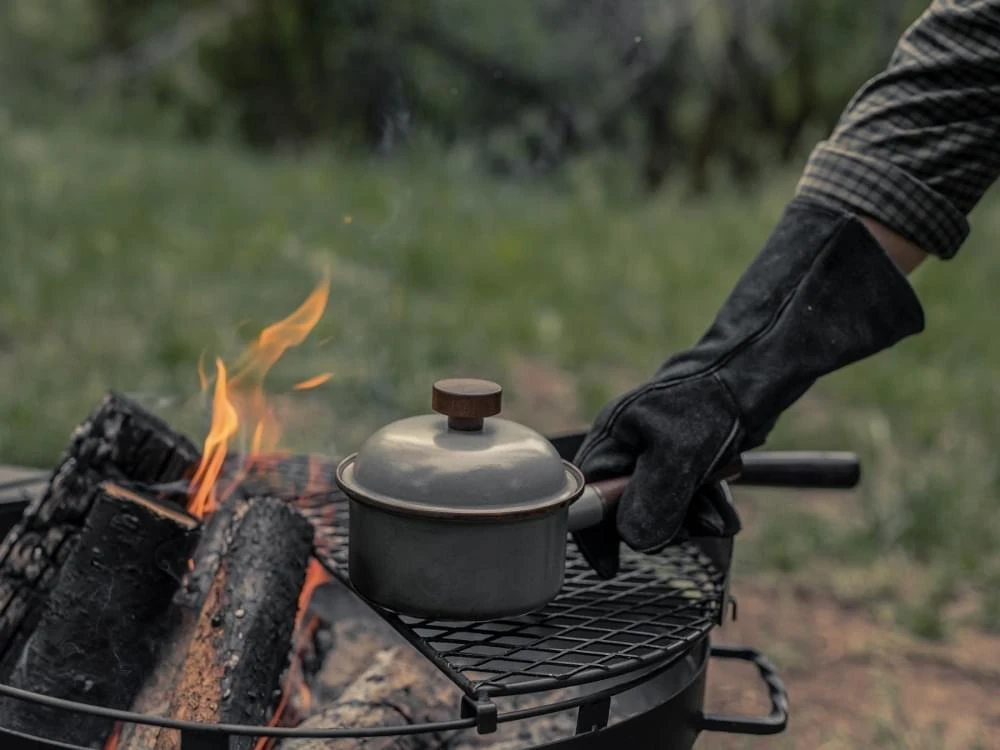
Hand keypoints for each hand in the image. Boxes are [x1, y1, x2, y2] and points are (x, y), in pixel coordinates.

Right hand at [572, 197, 924, 577]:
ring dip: (693, 519)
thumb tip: (634, 542)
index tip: (610, 569)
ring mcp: (654, 456)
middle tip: (697, 522)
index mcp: (610, 440)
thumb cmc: (708, 404)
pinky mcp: (682, 461)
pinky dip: (705, 508)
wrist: (751, 375)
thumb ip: (651, 501)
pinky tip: (723, 505)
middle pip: (627, 512)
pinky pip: (686, 501)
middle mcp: (626, 450)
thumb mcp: (677, 456)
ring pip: (663, 511)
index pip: (585, 499)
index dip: (595, 536)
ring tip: (719, 513)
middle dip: (664, 525)